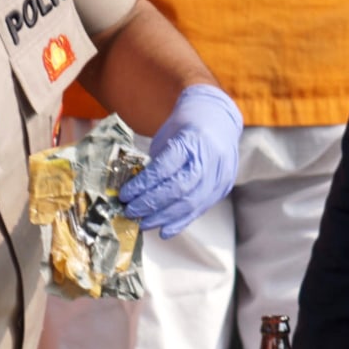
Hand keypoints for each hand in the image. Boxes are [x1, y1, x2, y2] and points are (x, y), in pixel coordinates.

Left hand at [120, 84, 241, 237]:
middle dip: (151, 204)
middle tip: (131, 212)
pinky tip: (164, 231)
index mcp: (192, 139)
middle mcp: (209, 158)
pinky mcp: (222, 187)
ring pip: (190, 203)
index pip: (164, 168)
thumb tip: (134, 191)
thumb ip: (155, 162)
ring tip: (144, 224)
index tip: (125, 195)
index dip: (143, 185)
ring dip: (163, 217)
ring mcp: (219, 174)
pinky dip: (180, 222)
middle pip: (178, 189)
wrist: (219, 118)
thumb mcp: (167, 135)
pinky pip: (200, 209)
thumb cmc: (186, 125)